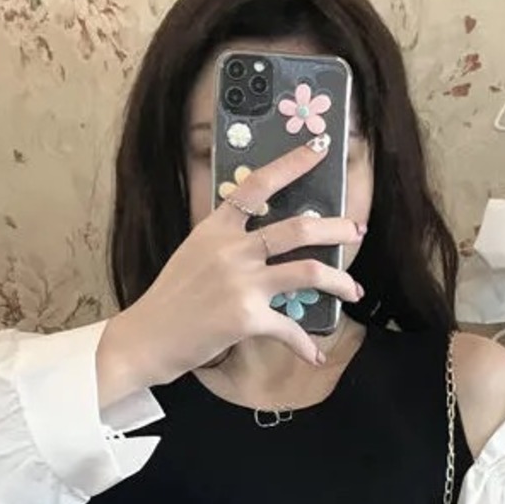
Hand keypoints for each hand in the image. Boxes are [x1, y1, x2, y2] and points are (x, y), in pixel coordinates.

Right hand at [96, 136, 363, 401]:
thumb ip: (227, 243)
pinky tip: (315, 355)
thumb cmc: (172, 301)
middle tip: (357, 231)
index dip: (292, 164)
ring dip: (339, 281)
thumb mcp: (194, 256)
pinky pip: (290, 328)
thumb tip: (264, 242)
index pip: (257, 185)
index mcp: (216, 228)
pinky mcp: (246, 318)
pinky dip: (306, 345)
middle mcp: (231, 250)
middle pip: (298, 228)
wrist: (146, 339)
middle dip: (337, 228)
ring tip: (354, 289)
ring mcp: (240, 283)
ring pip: (308, 271)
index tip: (319, 148)